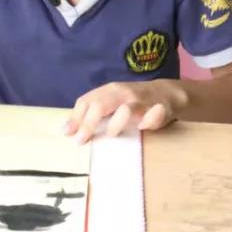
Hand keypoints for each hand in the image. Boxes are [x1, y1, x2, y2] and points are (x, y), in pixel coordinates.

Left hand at [64, 80, 184, 143]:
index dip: (76, 118)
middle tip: (81, 141)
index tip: (67, 134)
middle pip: (101, 105)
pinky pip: (155, 114)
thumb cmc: (131, 101)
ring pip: (126, 109)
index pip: (87, 101)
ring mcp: (141, 100)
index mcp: (109, 90)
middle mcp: (123, 93)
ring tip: (110, 135)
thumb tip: (66, 131)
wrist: (165, 93)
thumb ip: (91, 114)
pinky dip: (149, 120)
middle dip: (89, 124)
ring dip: (115, 123)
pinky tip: (143, 128)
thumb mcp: (110, 102)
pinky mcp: (160, 109)